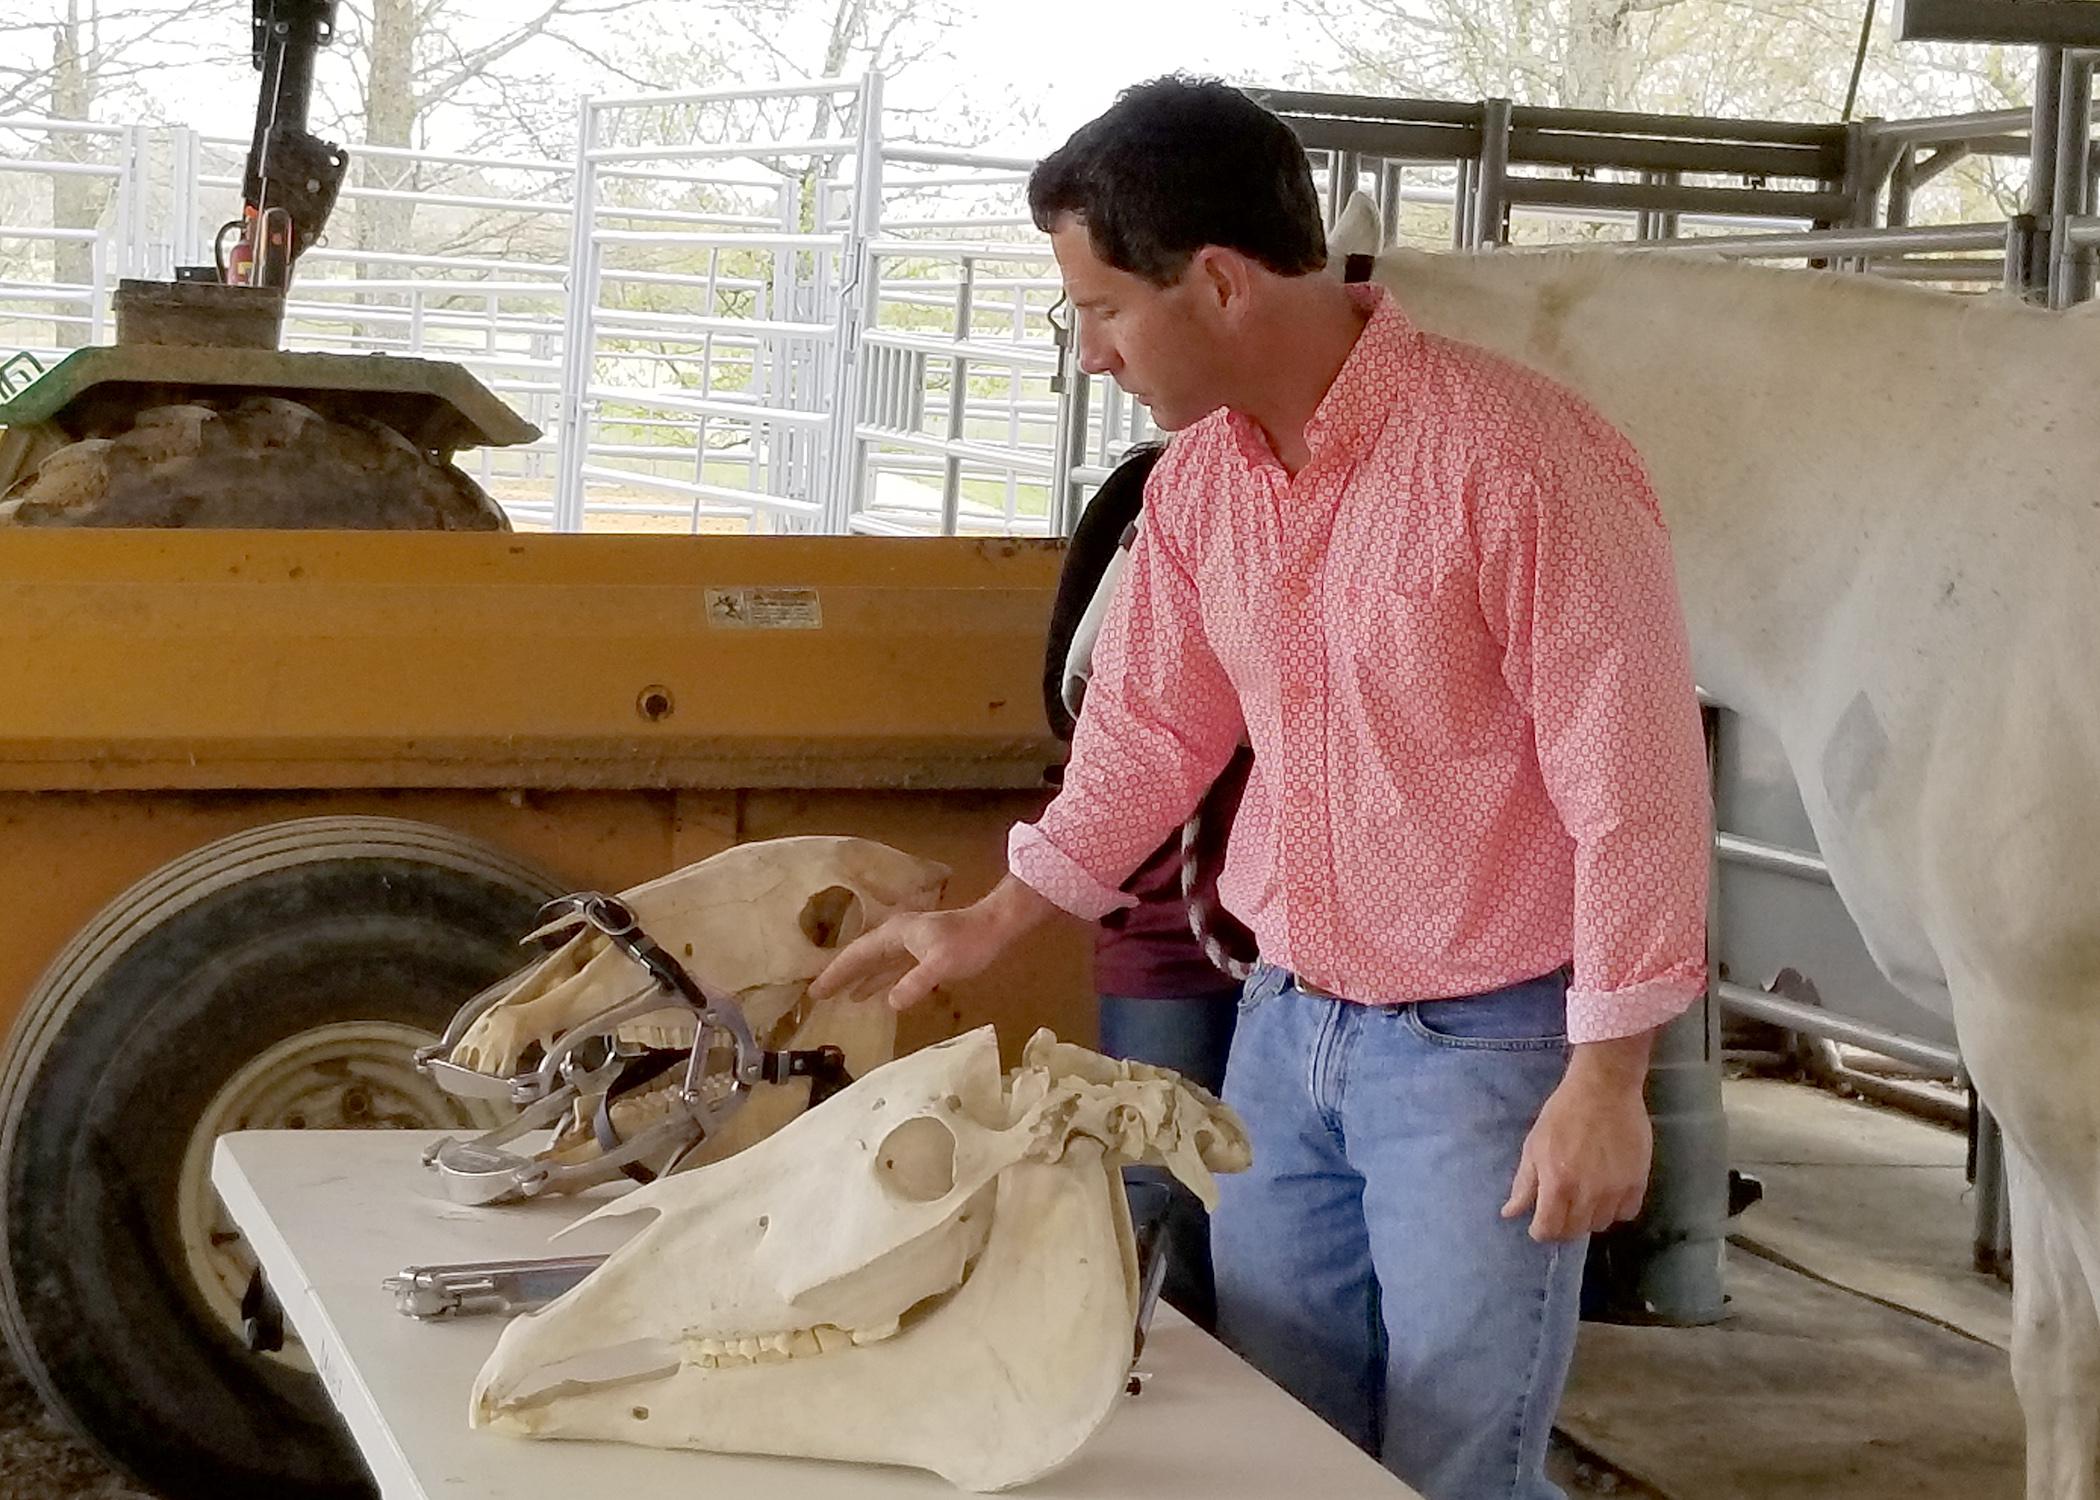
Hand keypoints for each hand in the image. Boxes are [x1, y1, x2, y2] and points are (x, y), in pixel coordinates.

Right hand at [809, 875, 1060, 1012]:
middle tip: (817, 994)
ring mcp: (908, 944)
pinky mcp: (920, 953)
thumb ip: (915, 983)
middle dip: (839, 974)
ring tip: (837, 995)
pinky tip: (870, 994)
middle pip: (861, 956)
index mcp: (895, 934)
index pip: (857, 954)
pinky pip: (889, 968)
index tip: (816, 990)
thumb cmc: (968, 942)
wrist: (995, 927)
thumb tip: (890, 1003)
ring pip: (874, 962)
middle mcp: (896, 936)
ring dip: (856, 977)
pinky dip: (876, 980)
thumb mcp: (941, 965)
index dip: (836, 972)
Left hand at [1502, 1036, 1653, 1241]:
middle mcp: (1587, 1193)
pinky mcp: (1638, 1182)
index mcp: (1557, 1183)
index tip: (1539, 1223)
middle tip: (1560, 1209)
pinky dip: (1615, 1210)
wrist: (1604, 1088)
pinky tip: (1607, 1194)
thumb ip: (1524, 1184)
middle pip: (1574, 1232)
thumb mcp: (1534, 1145)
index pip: (1548, 1229)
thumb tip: (1509, 1213)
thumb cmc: (1563, 1113)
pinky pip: (1626, 1213)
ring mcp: (1616, 1190)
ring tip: (1583, 1197)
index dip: (1540, 1231)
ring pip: (1600, 1225)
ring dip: (1588, 1218)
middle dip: (1562, 1226)